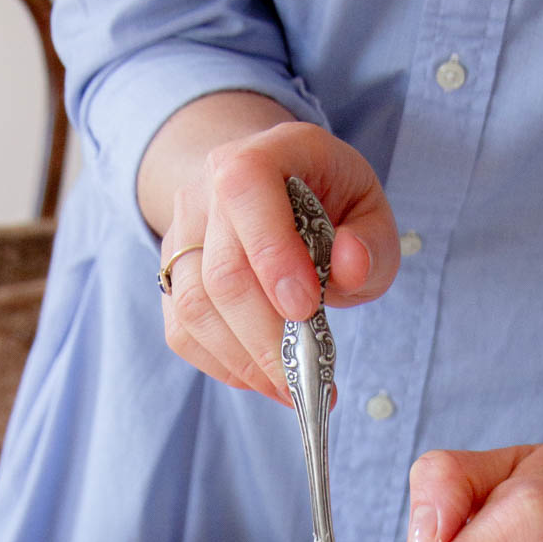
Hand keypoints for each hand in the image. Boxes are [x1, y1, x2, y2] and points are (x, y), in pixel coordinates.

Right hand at [146, 111, 398, 401]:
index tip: (305, 309)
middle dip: (265, 335)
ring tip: (290, 389)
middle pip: (221, 271)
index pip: (245, 190)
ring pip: (194, 308)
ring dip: (245, 361)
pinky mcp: (171, 279)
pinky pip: (183, 332)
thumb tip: (351, 266)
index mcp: (263, 152)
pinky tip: (263, 379)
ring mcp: (182, 234)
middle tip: (307, 377)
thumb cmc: (327, 203)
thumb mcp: (367, 207)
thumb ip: (371, 240)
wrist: (271, 188)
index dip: (272, 254)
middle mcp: (208, 188)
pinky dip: (224, 366)